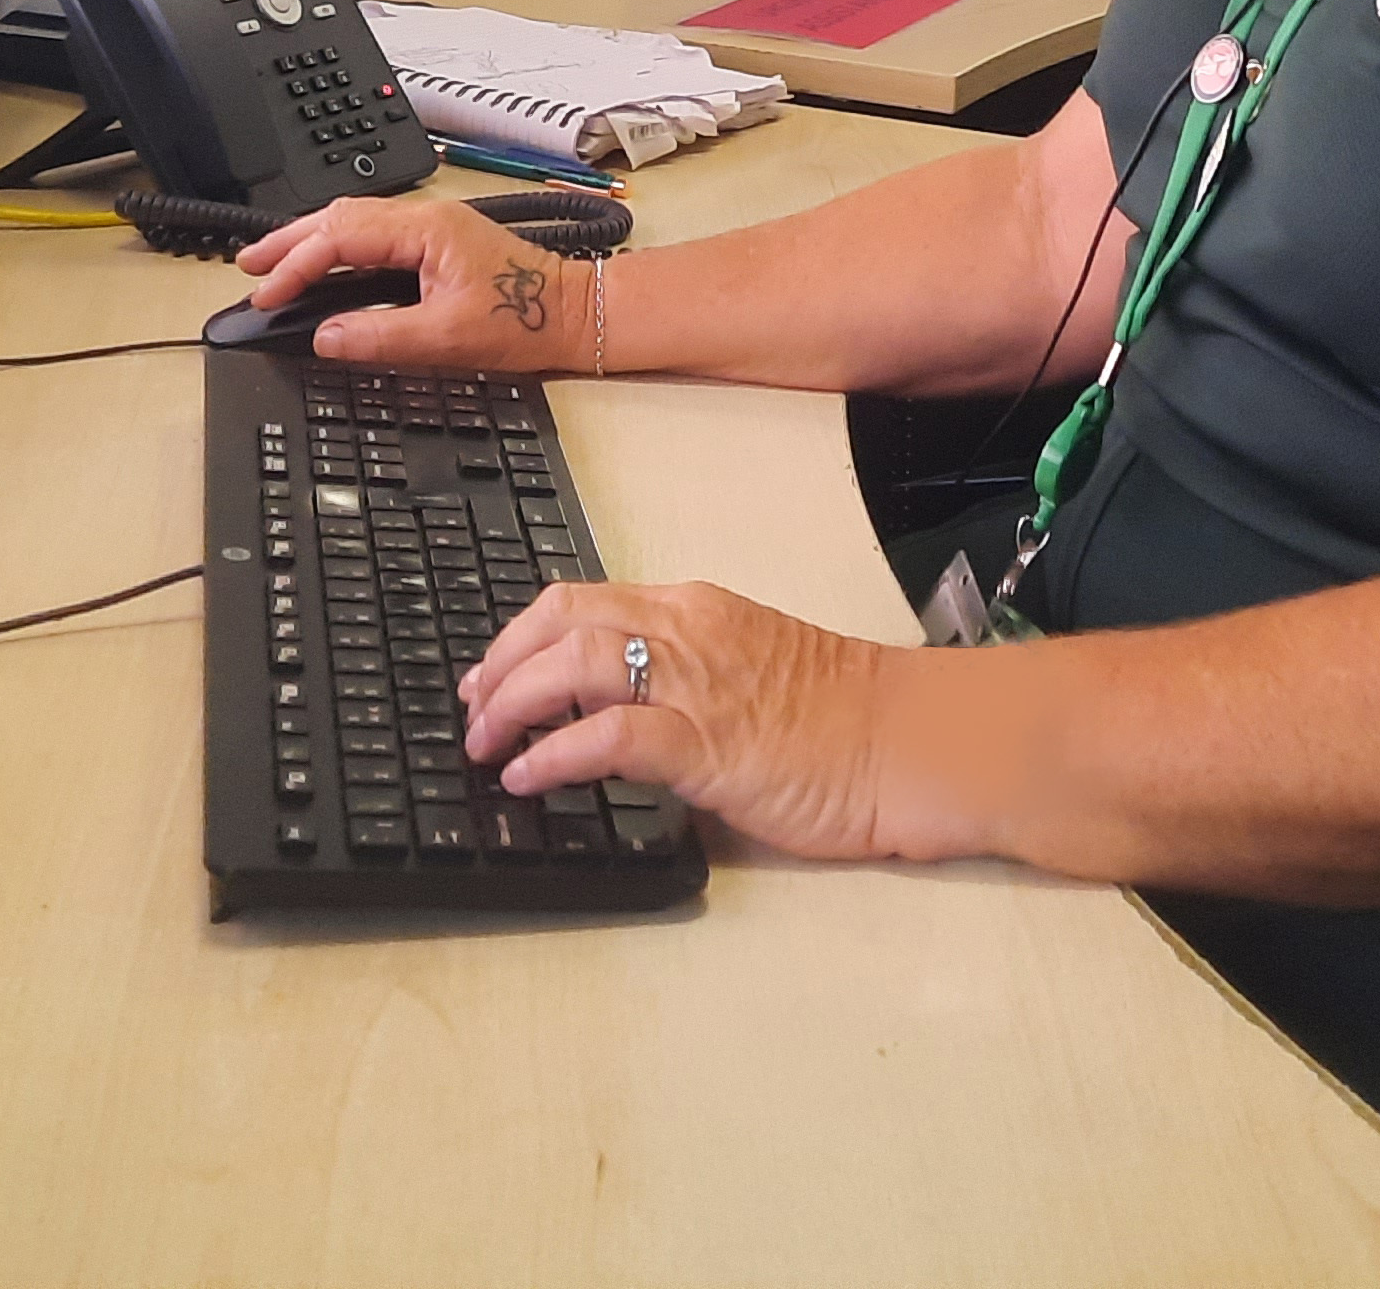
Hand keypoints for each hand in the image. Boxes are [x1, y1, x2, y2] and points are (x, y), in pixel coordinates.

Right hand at [230, 196, 585, 369]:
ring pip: (354, 222)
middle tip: (249, 267)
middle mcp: (426, 220)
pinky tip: (324, 266)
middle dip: (289, 240)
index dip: (297, 264)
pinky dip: (338, 248)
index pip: (341, 236)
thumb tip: (326, 338)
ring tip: (273, 264)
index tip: (268, 293)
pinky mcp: (437, 243)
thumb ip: (380, 337)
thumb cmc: (525, 320)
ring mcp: (432, 228)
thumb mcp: (447, 338)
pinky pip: (373, 235)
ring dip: (311, 241)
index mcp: (425, 230)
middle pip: (339, 217)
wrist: (574, 314)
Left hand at [459, 579, 946, 861]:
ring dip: (512, 705)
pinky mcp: (708, 745)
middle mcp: (687, 630)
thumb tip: (604, 711)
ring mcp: (697, 684)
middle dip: (499, 666)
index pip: (580, 600)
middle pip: (561, 621)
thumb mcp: (745, 670)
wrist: (906, 743)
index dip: (518, 637)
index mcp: (695, 608)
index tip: (486, 678)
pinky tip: (528, 779)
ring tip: (487, 748)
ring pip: (574, 665)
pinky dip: (554, 755)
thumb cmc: (839, 720)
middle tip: (472, 715)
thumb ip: (680, 676)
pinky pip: (608, 738)